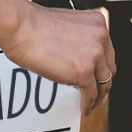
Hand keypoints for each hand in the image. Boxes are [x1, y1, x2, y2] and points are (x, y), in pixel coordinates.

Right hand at [0, 3, 115, 115]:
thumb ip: (78, 38)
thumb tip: (75, 55)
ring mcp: (94, 56)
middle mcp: (101, 38)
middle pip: (109, 68)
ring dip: (98, 96)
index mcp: (97, 23)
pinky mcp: (83, 73)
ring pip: (103, 83)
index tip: (96, 74)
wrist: (22, 27)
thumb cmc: (33, 24)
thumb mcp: (66, 24)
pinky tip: (83, 108)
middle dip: (102, 82)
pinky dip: (87, 104)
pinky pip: (90, 95)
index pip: (107, 51)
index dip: (102, 66)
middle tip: (95, 91)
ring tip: (90, 103)